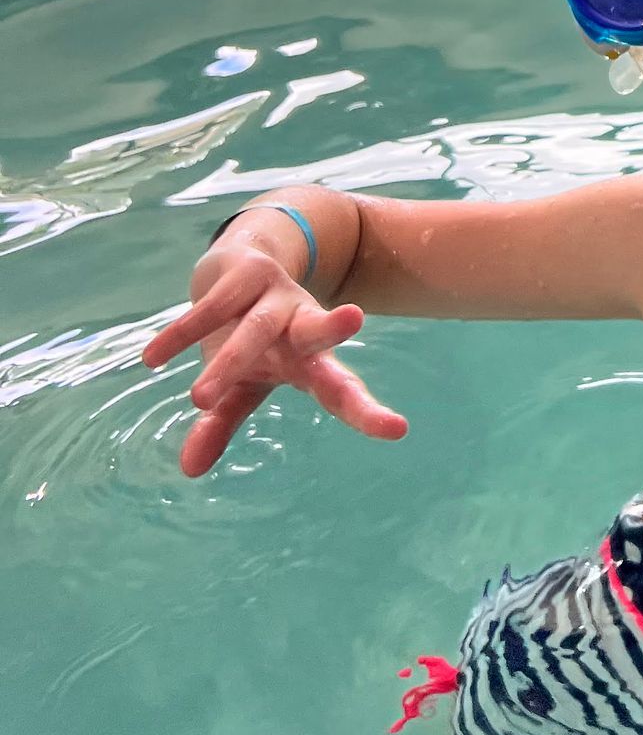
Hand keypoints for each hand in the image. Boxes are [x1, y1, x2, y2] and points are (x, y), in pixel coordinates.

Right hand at [144, 240, 407, 477]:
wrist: (241, 264)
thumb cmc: (253, 339)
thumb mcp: (242, 385)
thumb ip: (222, 422)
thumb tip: (189, 470)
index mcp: (311, 359)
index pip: (342, 390)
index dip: (366, 412)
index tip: (397, 429)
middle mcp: (301, 324)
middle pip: (317, 336)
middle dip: (331, 336)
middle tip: (354, 324)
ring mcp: (274, 295)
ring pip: (258, 327)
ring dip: (230, 361)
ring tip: (201, 399)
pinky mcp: (245, 273)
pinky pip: (211, 307)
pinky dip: (182, 334)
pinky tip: (154, 358)